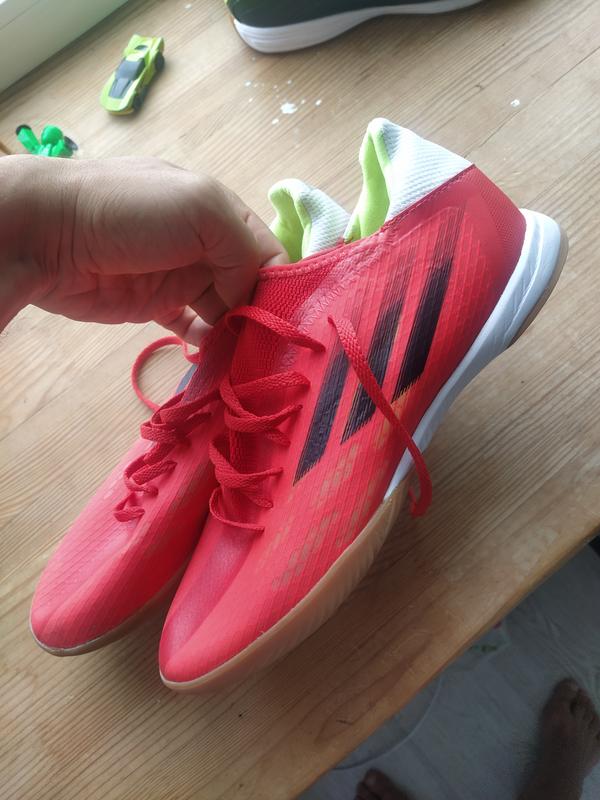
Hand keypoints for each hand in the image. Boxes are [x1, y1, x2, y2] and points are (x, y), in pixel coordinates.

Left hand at [0, 156, 286, 342]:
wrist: (50, 234)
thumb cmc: (130, 212)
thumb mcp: (202, 210)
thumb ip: (242, 250)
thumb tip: (249, 299)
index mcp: (222, 214)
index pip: (270, 253)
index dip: (283, 285)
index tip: (289, 321)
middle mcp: (206, 246)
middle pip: (251, 286)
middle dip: (264, 316)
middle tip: (271, 351)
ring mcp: (180, 277)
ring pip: (225, 311)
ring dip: (239, 335)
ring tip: (249, 362)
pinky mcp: (156, 306)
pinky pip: (194, 328)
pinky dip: (209, 344)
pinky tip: (217, 359)